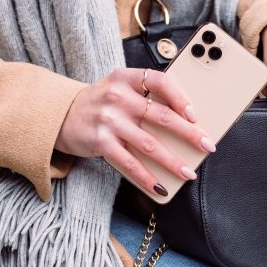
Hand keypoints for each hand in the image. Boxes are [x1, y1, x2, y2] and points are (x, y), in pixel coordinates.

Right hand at [55, 68, 213, 197]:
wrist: (59, 115)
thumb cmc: (99, 103)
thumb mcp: (118, 88)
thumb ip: (145, 97)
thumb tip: (184, 122)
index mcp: (125, 78)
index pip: (160, 81)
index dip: (180, 97)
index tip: (195, 114)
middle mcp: (118, 97)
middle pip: (161, 116)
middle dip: (189, 133)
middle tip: (207, 146)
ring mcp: (109, 120)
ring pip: (149, 144)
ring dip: (173, 161)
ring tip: (188, 173)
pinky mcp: (100, 142)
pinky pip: (130, 163)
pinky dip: (147, 178)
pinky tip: (160, 187)